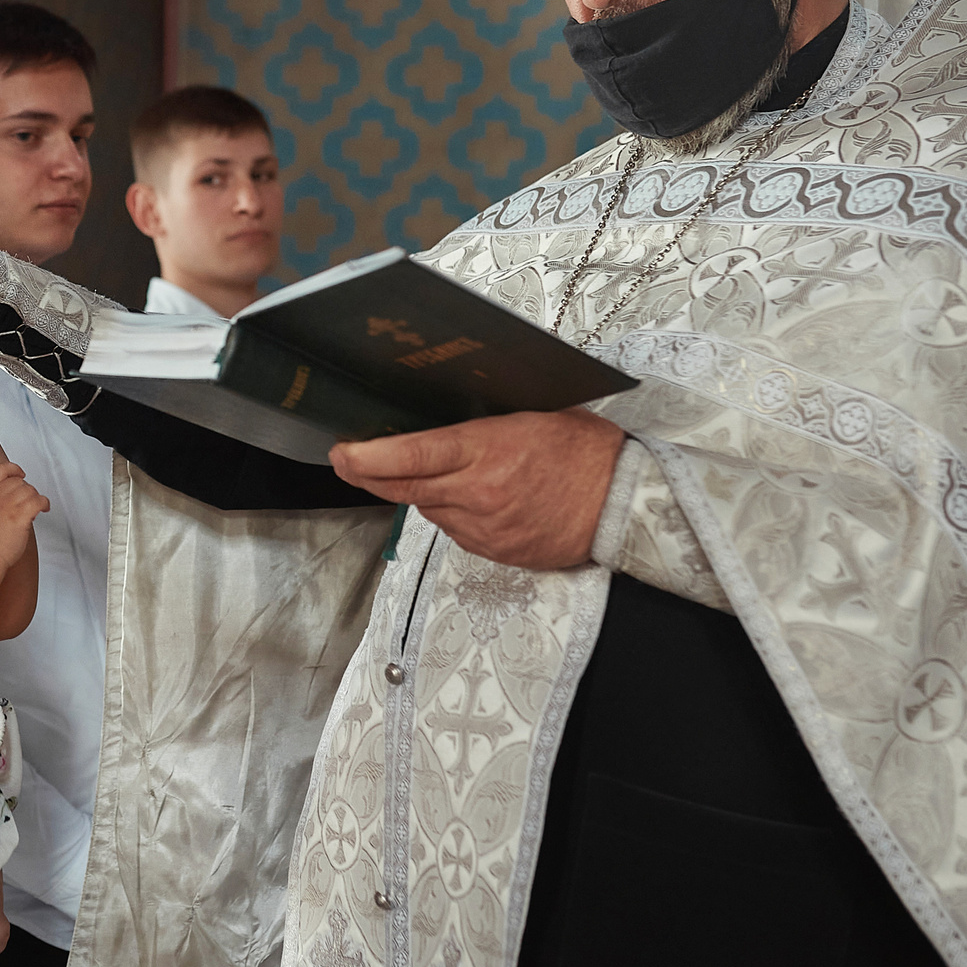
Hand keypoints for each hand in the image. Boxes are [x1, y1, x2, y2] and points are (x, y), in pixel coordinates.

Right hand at [0, 468, 47, 566]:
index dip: (12, 469)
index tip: (20, 474)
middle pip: (18, 482)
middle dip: (26, 490)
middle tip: (28, 501)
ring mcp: (8, 505)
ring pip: (29, 490)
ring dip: (35, 498)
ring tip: (35, 507)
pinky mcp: (20, 516)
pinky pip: (38, 500)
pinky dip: (44, 503)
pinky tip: (44, 508)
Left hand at [330, 408, 623, 570]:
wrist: (624, 503)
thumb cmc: (584, 450)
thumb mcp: (531, 414)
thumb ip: (482, 423)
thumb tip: (440, 419)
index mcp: (488, 450)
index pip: (412, 456)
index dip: (369, 457)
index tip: (342, 451)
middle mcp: (479, 493)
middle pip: (405, 489)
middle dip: (368, 475)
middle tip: (347, 461)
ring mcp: (485, 528)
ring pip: (428, 510)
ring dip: (419, 493)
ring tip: (430, 473)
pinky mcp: (495, 552)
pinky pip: (455, 531)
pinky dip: (450, 513)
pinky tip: (468, 497)